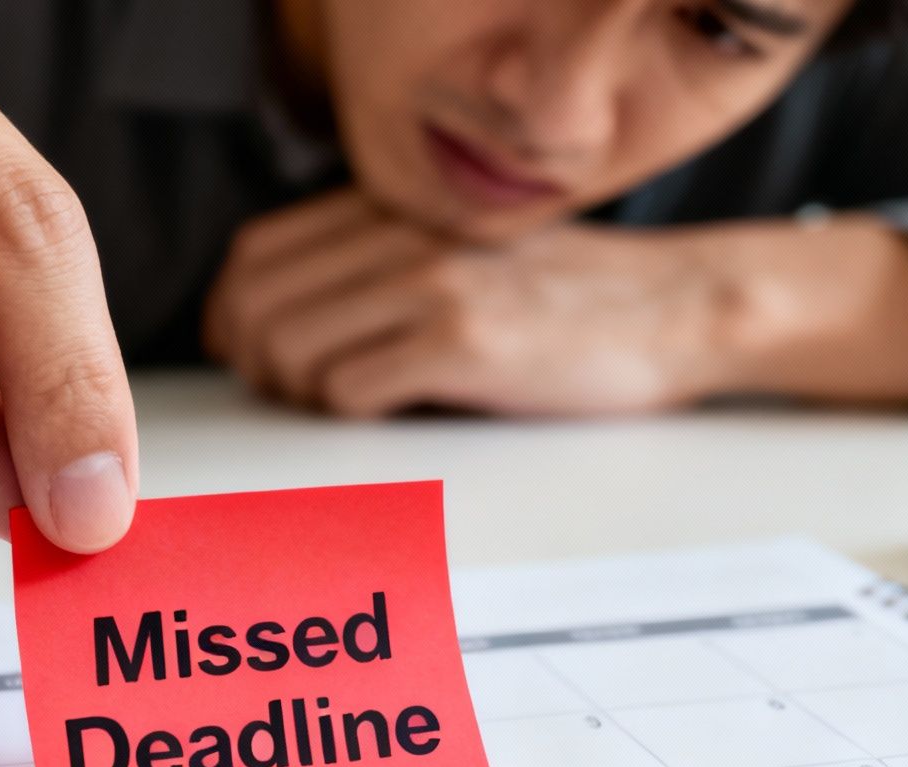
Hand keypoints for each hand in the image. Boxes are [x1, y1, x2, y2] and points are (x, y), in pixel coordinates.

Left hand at [204, 190, 907, 416]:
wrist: (674, 309)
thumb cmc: (562, 298)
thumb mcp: (456, 253)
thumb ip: (374, 267)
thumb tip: (272, 326)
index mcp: (393, 211)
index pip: (255, 256)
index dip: (234, 316)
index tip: (253, 357)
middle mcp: (402, 237)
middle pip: (256, 305)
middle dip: (257, 364)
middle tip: (295, 393)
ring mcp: (431, 285)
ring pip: (289, 349)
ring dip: (301, 394)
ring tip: (346, 402)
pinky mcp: (463, 341)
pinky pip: (348, 391)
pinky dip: (351, 415)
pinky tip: (394, 410)